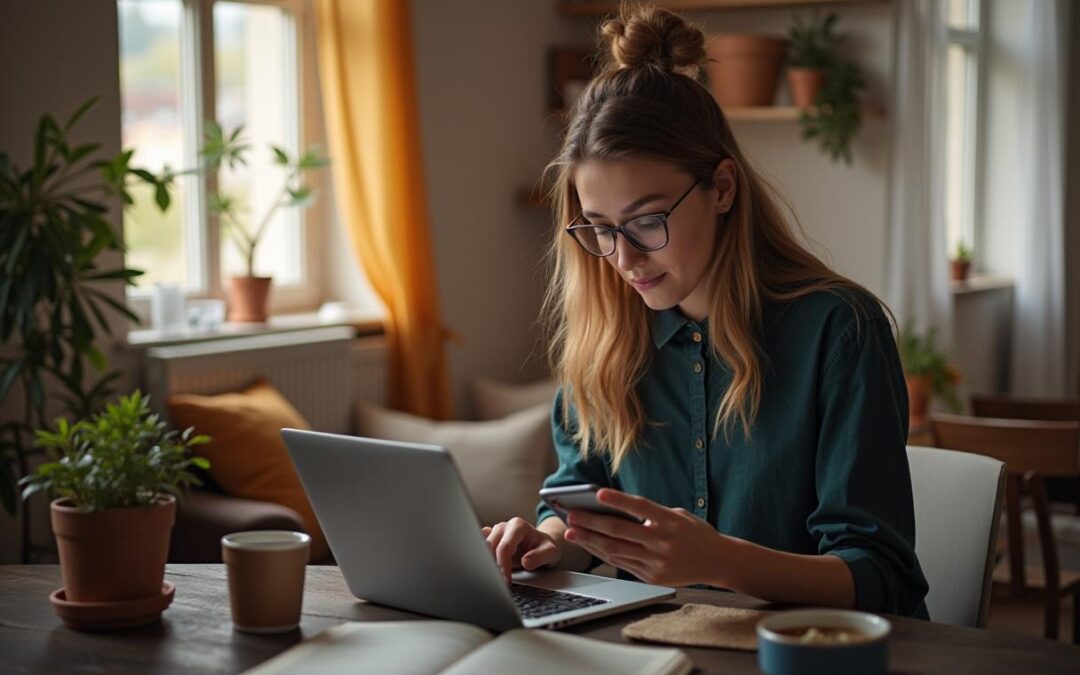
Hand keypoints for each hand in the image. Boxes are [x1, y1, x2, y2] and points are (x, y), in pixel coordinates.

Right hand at [482, 517, 561, 582]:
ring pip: (481, 548)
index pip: (505, 547)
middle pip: (489, 546)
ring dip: (484, 564)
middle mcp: (504, 527)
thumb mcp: (551, 553)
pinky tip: (485, 570)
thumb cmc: (545, 548)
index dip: (503, 566)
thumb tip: (525, 562)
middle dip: (491, 566)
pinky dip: (480, 560)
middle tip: (497, 583)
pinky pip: (479, 548)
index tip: (506, 581)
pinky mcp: (490, 540)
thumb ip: (540, 557)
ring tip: (491, 579)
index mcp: (518, 526)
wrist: (542, 545)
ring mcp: (495, 533)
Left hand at [563, 489, 730, 586]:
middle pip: (620, 531)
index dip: (618, 500)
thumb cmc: (694, 533)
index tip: (597, 493)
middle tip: (571, 515)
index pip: (640, 507)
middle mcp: (663, 542)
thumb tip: (615, 510)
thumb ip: (652, 514)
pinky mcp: (652, 577)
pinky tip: (590, 545)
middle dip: (591, 522)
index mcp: (671, 522)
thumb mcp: (678, 516)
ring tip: (571, 532)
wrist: (717, 562)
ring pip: (616, 550)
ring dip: (590, 540)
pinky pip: (621, 564)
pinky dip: (603, 553)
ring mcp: (657, 562)